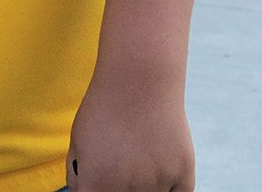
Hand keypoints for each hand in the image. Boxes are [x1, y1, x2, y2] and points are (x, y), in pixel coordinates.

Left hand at [65, 72, 194, 190]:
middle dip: (117, 187)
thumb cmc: (104, 108)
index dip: (96, 190)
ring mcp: (157, 184)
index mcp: (95, 184)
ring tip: (139, 157)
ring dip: (145, 187)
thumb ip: (78, 175)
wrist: (139, 80)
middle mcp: (126, 190)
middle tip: (122, 165)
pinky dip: (169, 187)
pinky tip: (160, 167)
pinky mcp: (183, 175)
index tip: (101, 181)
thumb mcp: (78, 141)